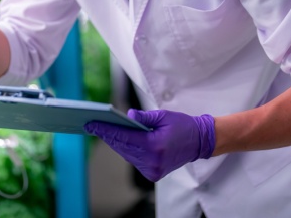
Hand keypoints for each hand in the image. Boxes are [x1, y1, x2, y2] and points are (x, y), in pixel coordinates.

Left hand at [84, 109, 215, 181]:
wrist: (199, 142)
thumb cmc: (182, 126)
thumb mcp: (163, 116)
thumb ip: (144, 117)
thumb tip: (126, 116)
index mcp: (155, 146)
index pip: (124, 137)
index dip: (105, 130)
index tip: (91, 124)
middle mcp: (152, 161)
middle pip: (122, 147)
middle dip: (107, 135)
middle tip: (91, 125)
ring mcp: (153, 170)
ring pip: (127, 154)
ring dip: (115, 142)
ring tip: (102, 130)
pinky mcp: (153, 174)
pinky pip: (134, 160)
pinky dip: (126, 149)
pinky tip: (117, 139)